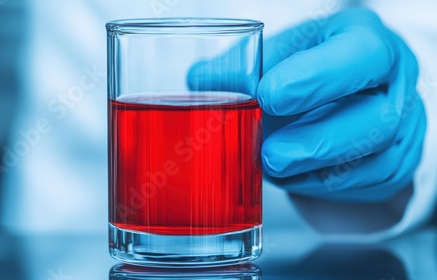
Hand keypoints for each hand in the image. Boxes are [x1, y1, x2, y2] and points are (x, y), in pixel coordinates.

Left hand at [190, 8, 425, 201]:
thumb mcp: (286, 52)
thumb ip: (245, 66)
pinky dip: (324, 187)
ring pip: (374, 160)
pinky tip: (294, 177)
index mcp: (369, 42)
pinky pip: (366, 185)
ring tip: (273, 167)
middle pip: (375, 119)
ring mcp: (402, 129)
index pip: (360, 56)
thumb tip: (200, 81)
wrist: (354, 90)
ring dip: (316, 171)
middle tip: (269, 154)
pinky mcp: (393, 164)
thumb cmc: (316, 65)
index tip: (268, 96)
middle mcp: (395, 86)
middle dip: (316, 142)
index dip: (315, 78)